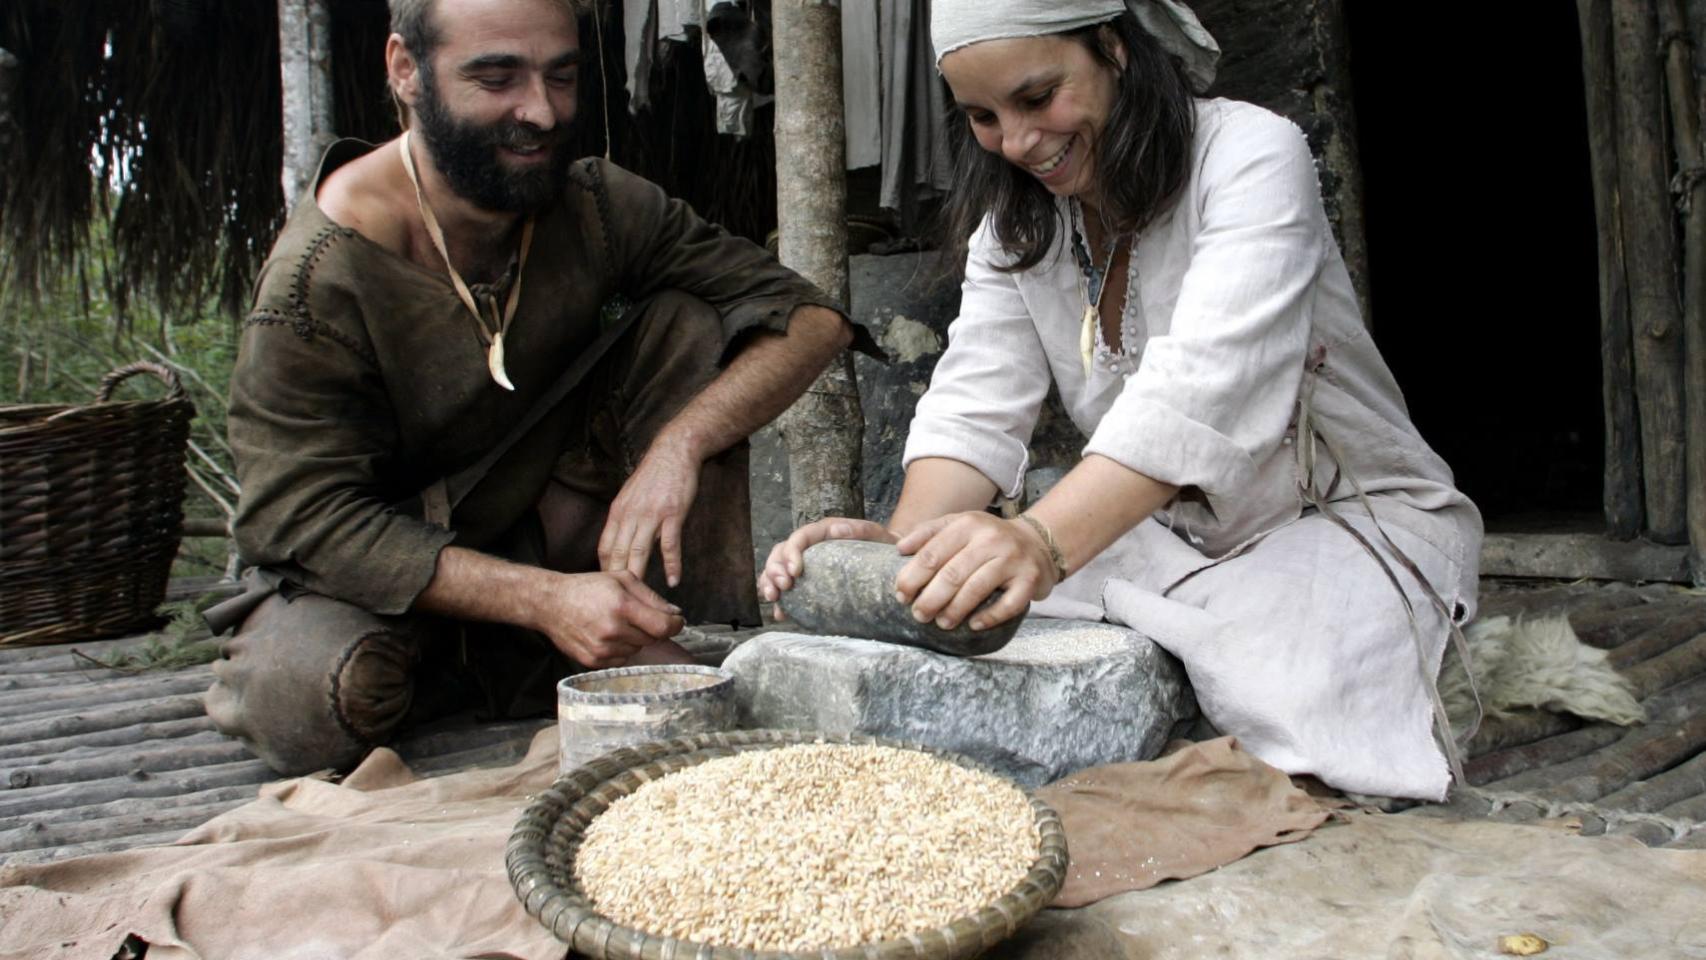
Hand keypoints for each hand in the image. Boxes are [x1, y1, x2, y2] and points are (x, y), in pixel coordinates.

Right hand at [532, 570, 684, 668]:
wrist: (550, 603)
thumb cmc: (587, 587)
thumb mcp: (622, 579)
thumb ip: (651, 597)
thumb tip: (675, 613)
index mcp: (622, 607)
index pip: (663, 627)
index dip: (675, 625)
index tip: (677, 621)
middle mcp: (612, 631)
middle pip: (651, 639)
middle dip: (651, 628)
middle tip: (637, 615)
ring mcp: (601, 649)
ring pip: (637, 650)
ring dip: (634, 639)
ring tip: (616, 623)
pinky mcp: (593, 661)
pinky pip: (621, 660)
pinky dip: (620, 649)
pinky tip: (606, 634)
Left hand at [598, 437, 699, 586]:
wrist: (674, 452)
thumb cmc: (653, 475)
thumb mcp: (629, 495)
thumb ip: (624, 518)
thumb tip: (618, 541)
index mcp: (618, 511)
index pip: (605, 547)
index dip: (604, 569)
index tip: (607, 587)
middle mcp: (630, 514)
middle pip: (618, 553)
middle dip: (617, 580)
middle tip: (620, 601)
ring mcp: (651, 515)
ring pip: (639, 552)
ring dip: (640, 577)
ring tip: (643, 599)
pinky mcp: (672, 514)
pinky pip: (670, 545)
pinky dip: (672, 564)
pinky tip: (674, 580)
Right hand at [757, 517, 895, 620]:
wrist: (886, 558)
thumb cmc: (880, 544)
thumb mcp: (875, 534)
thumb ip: (859, 530)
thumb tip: (836, 531)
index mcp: (822, 532)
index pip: (799, 537)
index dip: (791, 552)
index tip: (794, 571)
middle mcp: (809, 545)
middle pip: (780, 552)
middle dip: (775, 569)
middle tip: (783, 587)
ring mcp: (804, 562)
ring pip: (776, 568)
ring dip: (769, 582)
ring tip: (773, 598)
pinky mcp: (805, 580)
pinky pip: (784, 587)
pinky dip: (779, 599)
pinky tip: (781, 612)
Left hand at [893, 512, 1057, 631]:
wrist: (1037, 542)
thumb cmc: (989, 538)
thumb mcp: (960, 524)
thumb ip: (929, 532)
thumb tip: (900, 549)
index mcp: (968, 524)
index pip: (932, 553)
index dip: (912, 576)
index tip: (901, 594)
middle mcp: (990, 539)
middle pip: (952, 573)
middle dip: (930, 598)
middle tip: (918, 615)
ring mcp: (1012, 559)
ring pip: (976, 588)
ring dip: (954, 610)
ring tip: (941, 623)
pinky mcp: (1030, 579)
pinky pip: (1008, 604)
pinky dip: (989, 617)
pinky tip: (974, 624)